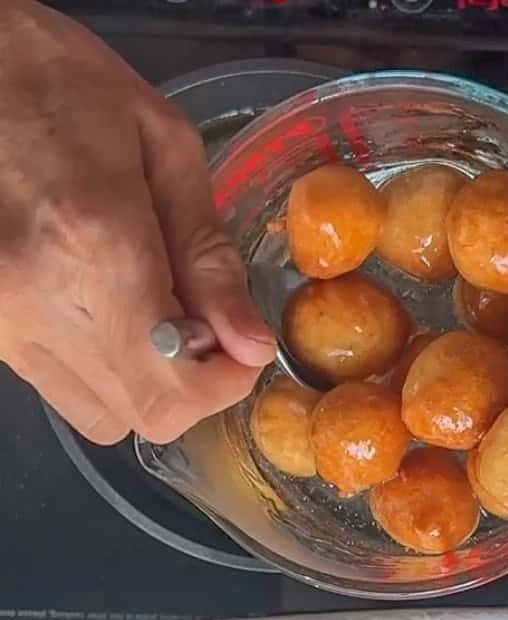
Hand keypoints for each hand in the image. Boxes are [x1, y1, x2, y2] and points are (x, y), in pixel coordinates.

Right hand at [0, 1, 274, 443]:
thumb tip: (249, 342)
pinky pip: (62, 385)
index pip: (174, 385)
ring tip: (165, 312)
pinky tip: (118, 310)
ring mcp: (0, 323)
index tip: (246, 342)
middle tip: (214, 326)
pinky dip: (108, 370)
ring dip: (153, 383)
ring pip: (102, 414)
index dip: (227, 381)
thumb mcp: (165, 147)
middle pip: (143, 414)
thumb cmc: (65, 83)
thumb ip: (209, 254)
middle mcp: (38, 303)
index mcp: (97, 246)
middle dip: (198, 385)